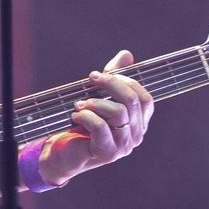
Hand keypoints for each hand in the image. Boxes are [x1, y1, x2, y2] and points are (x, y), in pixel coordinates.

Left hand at [41, 50, 152, 186]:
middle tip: (91, 78)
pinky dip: (86, 116)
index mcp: (139, 122)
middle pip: (132, 101)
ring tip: (79, 103)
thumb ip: (114, 78)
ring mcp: (124, 146)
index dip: (126, 81)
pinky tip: (76, 115)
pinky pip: (101, 127)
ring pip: (119, 113)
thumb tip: (126, 55)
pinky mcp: (108, 153)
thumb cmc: (83, 125)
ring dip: (95, 102)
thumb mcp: (99, 98)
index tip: (104, 74)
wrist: (63, 154)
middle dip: (111, 84)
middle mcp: (136, 135)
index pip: (144, 98)